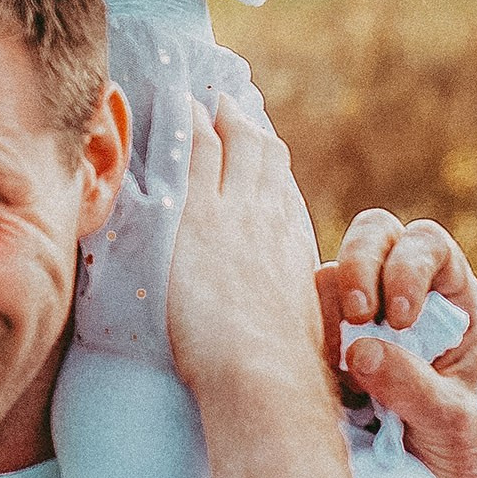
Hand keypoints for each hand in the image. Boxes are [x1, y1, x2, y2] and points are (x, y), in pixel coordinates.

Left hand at [165, 96, 325, 398]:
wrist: (265, 380)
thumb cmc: (282, 375)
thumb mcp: (298, 326)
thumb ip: (285, 301)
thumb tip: (274, 303)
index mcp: (292, 245)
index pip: (280, 187)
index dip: (269, 159)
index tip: (259, 139)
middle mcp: (269, 221)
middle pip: (260, 157)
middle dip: (245, 126)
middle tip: (228, 103)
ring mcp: (235, 215)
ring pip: (231, 146)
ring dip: (217, 117)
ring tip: (199, 97)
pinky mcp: (201, 218)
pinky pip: (195, 153)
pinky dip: (189, 125)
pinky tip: (178, 107)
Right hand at [319, 211, 476, 477]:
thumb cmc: (453, 452)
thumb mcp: (452, 425)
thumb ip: (415, 387)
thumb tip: (360, 350)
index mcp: (452, 299)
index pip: (429, 246)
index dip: (408, 266)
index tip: (400, 317)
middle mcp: (403, 292)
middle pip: (375, 234)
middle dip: (359, 264)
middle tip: (357, 315)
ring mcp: (358, 315)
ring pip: (329, 273)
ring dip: (328, 310)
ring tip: (340, 370)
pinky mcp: (321, 341)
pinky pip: (299, 317)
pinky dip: (302, 338)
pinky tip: (321, 380)